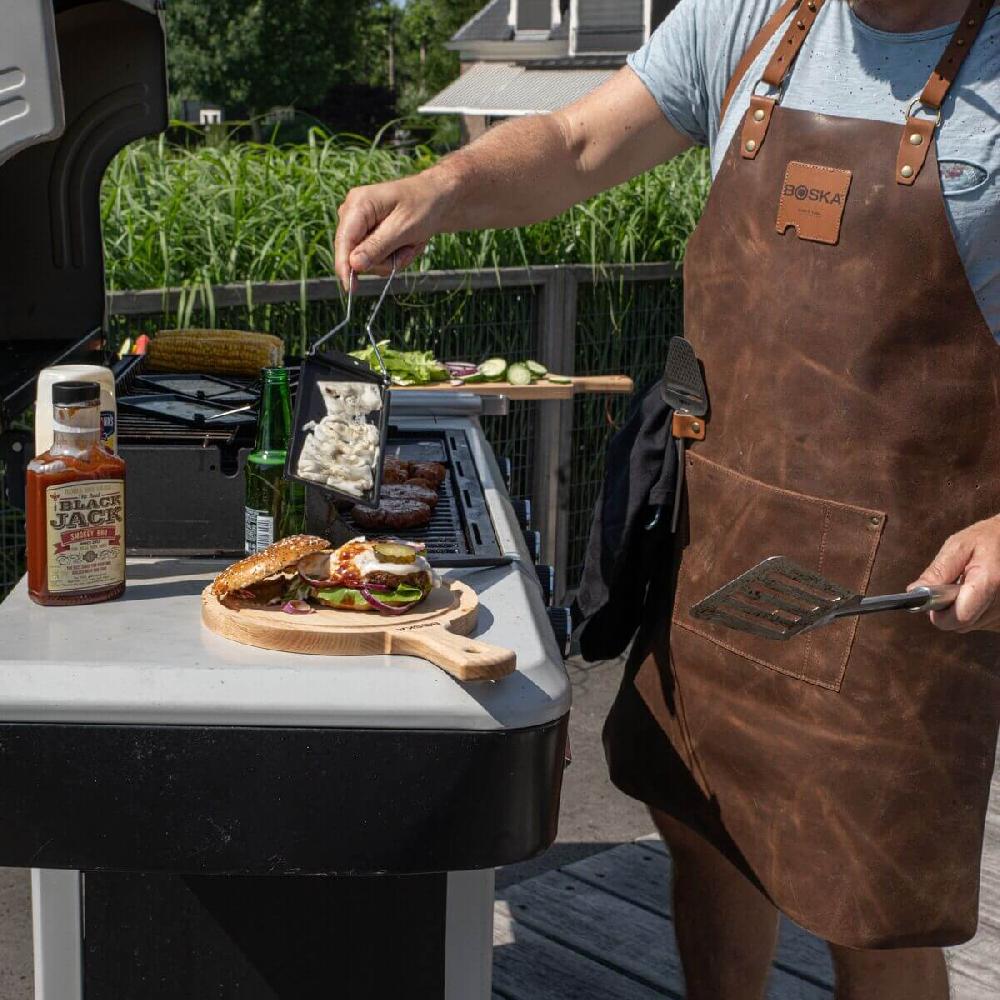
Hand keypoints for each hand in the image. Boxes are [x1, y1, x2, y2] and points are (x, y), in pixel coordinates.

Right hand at [334, 169, 452, 289]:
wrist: (436, 199)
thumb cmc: (423, 207)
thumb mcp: (403, 228)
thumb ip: (378, 246)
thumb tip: (354, 265)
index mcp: (358, 204)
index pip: (344, 240)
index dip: (344, 266)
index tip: (350, 289)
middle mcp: (352, 213)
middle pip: (355, 254)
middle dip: (384, 260)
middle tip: (408, 251)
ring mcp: (359, 224)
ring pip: (367, 260)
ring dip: (392, 260)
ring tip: (410, 245)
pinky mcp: (366, 234)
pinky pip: (375, 258)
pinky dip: (393, 257)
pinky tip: (406, 245)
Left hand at [909, 515, 999, 631]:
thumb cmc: (989, 538)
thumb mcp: (959, 546)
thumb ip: (939, 570)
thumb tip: (915, 591)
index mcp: (988, 581)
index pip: (959, 617)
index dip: (940, 613)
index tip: (934, 599)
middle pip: (962, 624)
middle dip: (950, 609)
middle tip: (954, 584)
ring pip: (972, 625)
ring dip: (964, 609)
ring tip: (971, 585)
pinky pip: (984, 623)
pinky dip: (977, 611)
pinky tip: (981, 593)